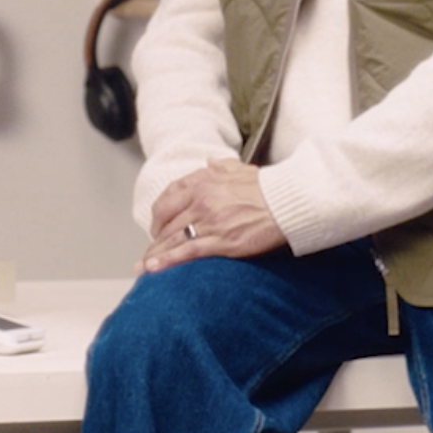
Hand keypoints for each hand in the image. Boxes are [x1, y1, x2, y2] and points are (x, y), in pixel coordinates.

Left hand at [143, 159, 284, 271]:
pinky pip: (186, 252)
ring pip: (172, 238)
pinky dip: (167, 261)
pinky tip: (154, 269)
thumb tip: (209, 162)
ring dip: (155, 253)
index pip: (169, 196)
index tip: (157, 224)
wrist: (288, 203)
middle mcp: (201, 200)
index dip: (159, 213)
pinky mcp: (220, 241)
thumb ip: (221, 166)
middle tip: (151, 249)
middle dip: (155, 237)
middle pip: (166, 220)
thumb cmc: (269, 187)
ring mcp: (209, 221)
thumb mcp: (241, 169)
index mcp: (204, 181)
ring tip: (144, 266)